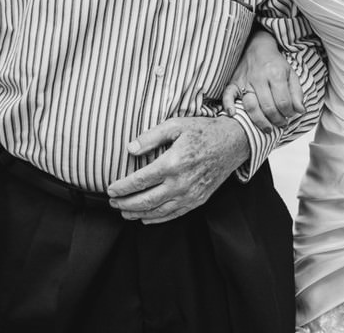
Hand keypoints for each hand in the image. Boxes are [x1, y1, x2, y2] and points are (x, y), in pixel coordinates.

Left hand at [106, 116, 249, 223]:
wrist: (233, 143)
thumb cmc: (204, 131)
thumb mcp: (176, 125)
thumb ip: (151, 137)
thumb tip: (130, 148)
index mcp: (173, 163)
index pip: (140, 181)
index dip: (122, 187)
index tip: (110, 189)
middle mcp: (180, 183)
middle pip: (145, 201)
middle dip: (125, 204)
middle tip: (113, 202)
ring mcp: (190, 194)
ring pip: (157, 211)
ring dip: (137, 214)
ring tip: (124, 212)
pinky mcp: (198, 200)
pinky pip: (173, 214)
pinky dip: (156, 219)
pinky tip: (145, 218)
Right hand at [221, 31, 302, 130]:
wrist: (257, 46)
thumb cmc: (275, 63)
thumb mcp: (291, 74)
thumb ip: (297, 93)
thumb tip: (300, 111)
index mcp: (276, 74)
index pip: (283, 102)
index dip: (289, 113)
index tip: (290, 115)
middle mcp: (259, 78)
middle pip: (268, 107)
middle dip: (277, 120)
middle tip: (281, 124)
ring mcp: (245, 81)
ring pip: (251, 106)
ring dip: (260, 121)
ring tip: (268, 129)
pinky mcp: (233, 82)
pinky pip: (228, 95)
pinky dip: (228, 105)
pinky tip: (233, 114)